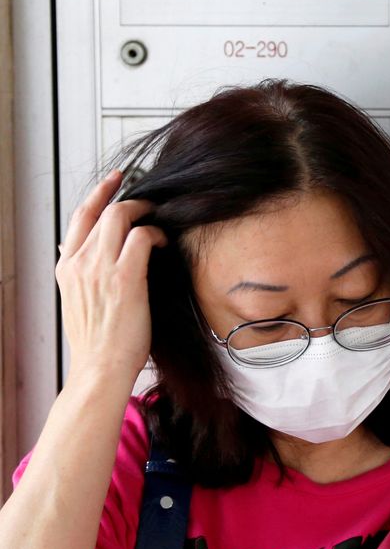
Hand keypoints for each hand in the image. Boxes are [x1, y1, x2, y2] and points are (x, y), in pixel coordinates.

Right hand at [56, 169, 168, 379]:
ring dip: (146, 213)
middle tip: (150, 204)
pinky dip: (157, 234)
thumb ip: (77, 271)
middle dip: (131, 200)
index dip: (99, 192)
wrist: (99, 369)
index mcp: (66, 267)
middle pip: (105, 210)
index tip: (115, 179)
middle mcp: (80, 262)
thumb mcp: (75, 300)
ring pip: (122, 217)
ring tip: (160, 221)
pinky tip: (165, 243)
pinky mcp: (125, 277)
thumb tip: (72, 248)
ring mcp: (101, 268)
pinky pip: (144, 237)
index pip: (80, 216)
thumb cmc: (96, 340)